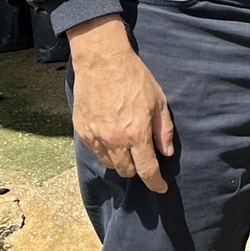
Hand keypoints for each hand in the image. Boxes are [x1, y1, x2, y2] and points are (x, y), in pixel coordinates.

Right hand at [67, 16, 174, 193]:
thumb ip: (164, 130)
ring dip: (122, 161)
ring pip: (110, 164)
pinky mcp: (82, 131)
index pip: (147, 169)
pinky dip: (107, 151)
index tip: (161, 188)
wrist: (102, 62)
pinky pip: (96, 152)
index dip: (155, 183)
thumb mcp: (159, 101)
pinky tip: (113, 138)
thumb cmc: (135, 78)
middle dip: (139, 169)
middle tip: (145, 157)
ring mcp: (96, 137)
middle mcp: (114, 140)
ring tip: (129, 145)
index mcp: (136, 134)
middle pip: (127, 171)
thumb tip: (167, 152)